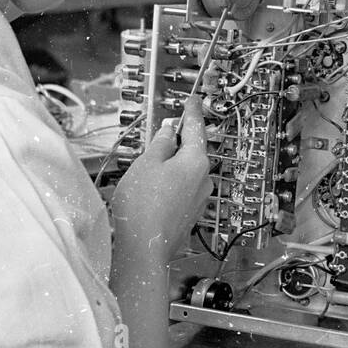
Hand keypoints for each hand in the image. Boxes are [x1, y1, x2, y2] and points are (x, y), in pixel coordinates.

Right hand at [110, 93, 215, 267]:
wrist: (144, 248)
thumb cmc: (143, 204)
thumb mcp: (147, 164)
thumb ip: (161, 144)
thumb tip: (170, 131)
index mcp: (196, 162)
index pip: (195, 129)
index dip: (192, 112)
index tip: (193, 99)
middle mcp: (204, 180)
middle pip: (191, 152)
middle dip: (176, 143)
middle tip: (161, 135)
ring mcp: (199, 199)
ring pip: (185, 173)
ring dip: (170, 167)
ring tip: (147, 171)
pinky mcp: (190, 215)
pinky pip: (182, 190)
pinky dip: (169, 184)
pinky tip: (152, 190)